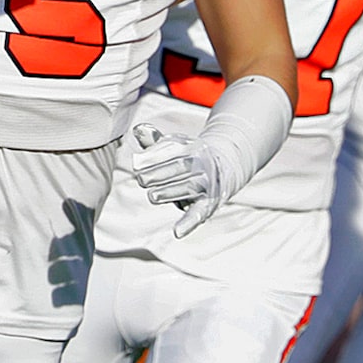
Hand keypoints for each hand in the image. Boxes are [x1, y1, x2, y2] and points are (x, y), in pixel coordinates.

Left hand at [128, 122, 241, 237]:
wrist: (224, 166)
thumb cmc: (189, 156)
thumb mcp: (173, 145)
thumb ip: (154, 141)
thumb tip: (138, 129)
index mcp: (193, 148)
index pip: (173, 151)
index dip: (153, 158)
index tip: (138, 164)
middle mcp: (203, 166)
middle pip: (180, 169)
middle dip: (157, 174)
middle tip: (142, 179)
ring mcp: (206, 185)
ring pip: (187, 189)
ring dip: (168, 192)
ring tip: (152, 195)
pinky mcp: (208, 204)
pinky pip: (198, 214)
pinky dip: (188, 224)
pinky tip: (177, 233)